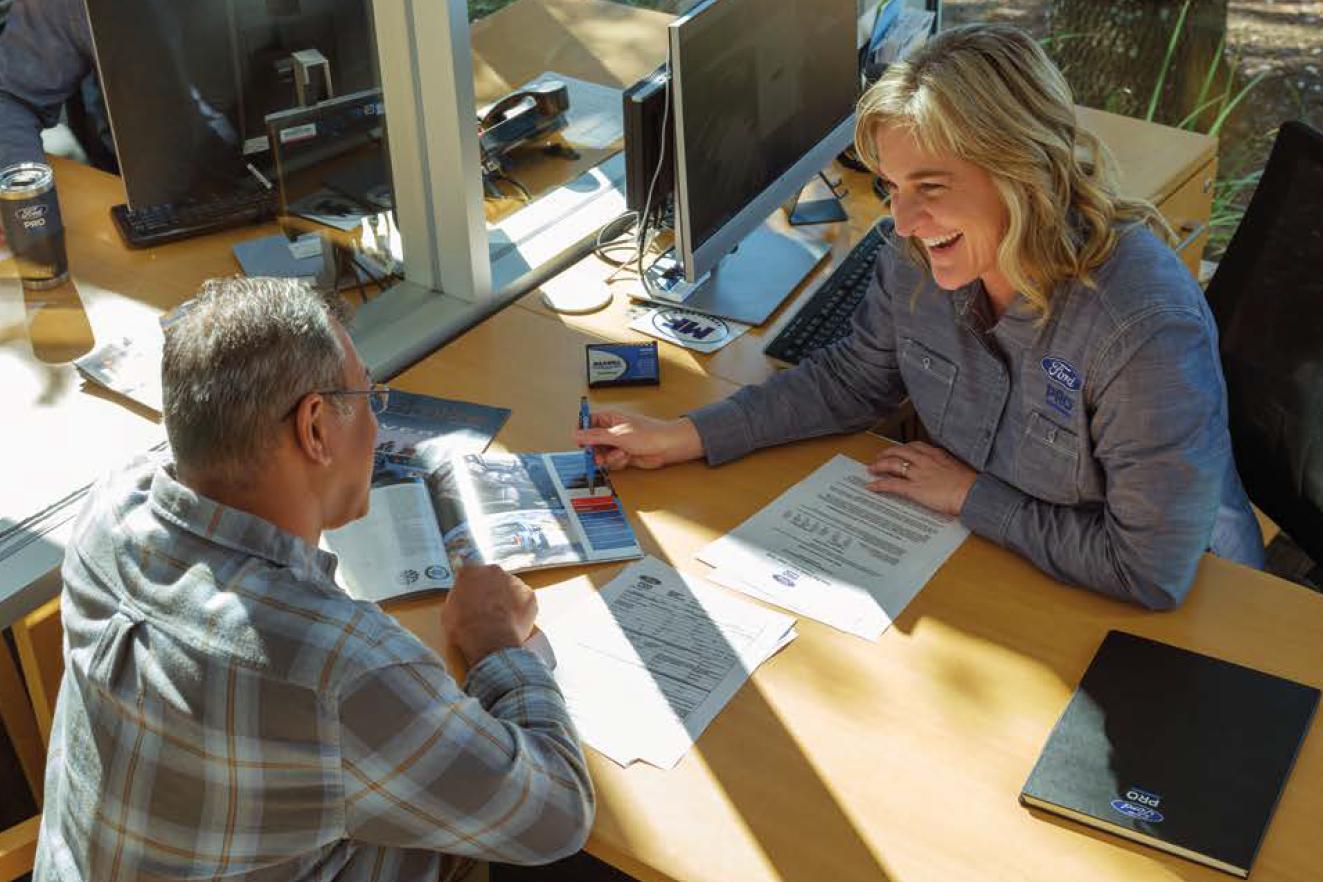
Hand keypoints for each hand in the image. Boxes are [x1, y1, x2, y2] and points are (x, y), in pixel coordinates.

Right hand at [443, 564, 537, 665]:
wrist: (490, 638)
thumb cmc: (464, 627)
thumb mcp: (449, 610)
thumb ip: (459, 596)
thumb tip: (464, 596)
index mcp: (471, 571)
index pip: (470, 571)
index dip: (472, 582)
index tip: (473, 592)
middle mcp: (494, 570)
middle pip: (493, 577)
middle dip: (491, 589)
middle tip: (488, 609)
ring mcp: (514, 581)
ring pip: (510, 588)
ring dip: (507, 598)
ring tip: (502, 619)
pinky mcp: (529, 594)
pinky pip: (524, 600)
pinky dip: (521, 609)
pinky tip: (514, 623)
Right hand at [572, 410, 703, 470]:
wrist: (667, 447)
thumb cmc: (649, 434)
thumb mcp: (618, 435)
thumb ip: (595, 436)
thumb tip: (577, 434)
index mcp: (608, 418)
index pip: (586, 422)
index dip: (581, 433)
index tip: (581, 443)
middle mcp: (611, 430)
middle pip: (592, 442)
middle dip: (596, 451)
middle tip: (600, 456)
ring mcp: (617, 443)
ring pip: (601, 454)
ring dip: (610, 457)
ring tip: (622, 454)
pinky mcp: (623, 455)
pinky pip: (611, 462)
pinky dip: (618, 462)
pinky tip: (628, 457)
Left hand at [865, 441, 976, 515]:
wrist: (972, 493)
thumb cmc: (971, 484)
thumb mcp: (959, 468)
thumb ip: (947, 466)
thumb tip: (945, 472)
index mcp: (937, 454)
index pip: (915, 446)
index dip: (903, 448)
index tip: (899, 450)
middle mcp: (925, 461)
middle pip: (900, 452)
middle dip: (887, 453)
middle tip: (879, 457)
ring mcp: (918, 474)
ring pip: (892, 464)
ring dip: (879, 465)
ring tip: (872, 468)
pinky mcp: (914, 488)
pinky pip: (892, 484)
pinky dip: (879, 484)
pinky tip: (872, 486)